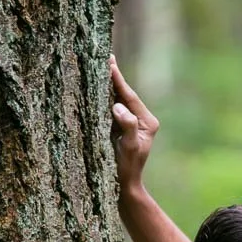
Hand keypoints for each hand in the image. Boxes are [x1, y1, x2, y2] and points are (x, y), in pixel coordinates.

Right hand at [109, 55, 159, 192]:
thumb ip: (127, 126)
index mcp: (148, 122)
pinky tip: (93, 86)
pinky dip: (102, 97)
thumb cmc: (127, 169)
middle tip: (102, 55)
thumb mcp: (128, 148)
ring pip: (117, 99)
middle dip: (112, 77)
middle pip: (124, 94)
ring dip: (106, 84)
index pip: (130, 96)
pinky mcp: (120, 128)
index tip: (109, 62)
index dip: (118, 79)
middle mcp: (141, 120)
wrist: (124, 186)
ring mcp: (131, 123)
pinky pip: (110, 108)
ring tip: (96, 65)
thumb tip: (118, 106)